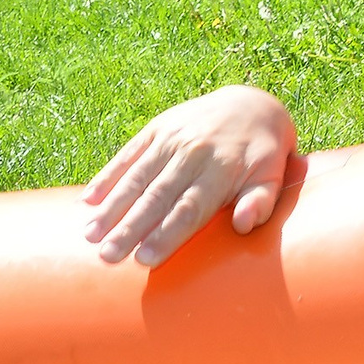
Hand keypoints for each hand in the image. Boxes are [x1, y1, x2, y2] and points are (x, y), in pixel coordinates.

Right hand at [81, 84, 297, 265]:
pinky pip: (129, 154)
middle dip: (130, 228)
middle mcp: (193, 153)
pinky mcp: (157, 129)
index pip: (189, 208)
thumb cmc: (262, 154)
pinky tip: (89, 199)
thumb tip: (244, 226)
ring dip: (112, 207)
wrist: (252, 104)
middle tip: (107, 255)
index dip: (166, 234)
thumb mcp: (274, 176)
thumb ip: (261, 201)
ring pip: (137, 178)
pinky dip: (108, 176)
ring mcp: (172, 139)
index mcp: (222, 170)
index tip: (144, 259)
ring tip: (90, 235)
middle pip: (157, 197)